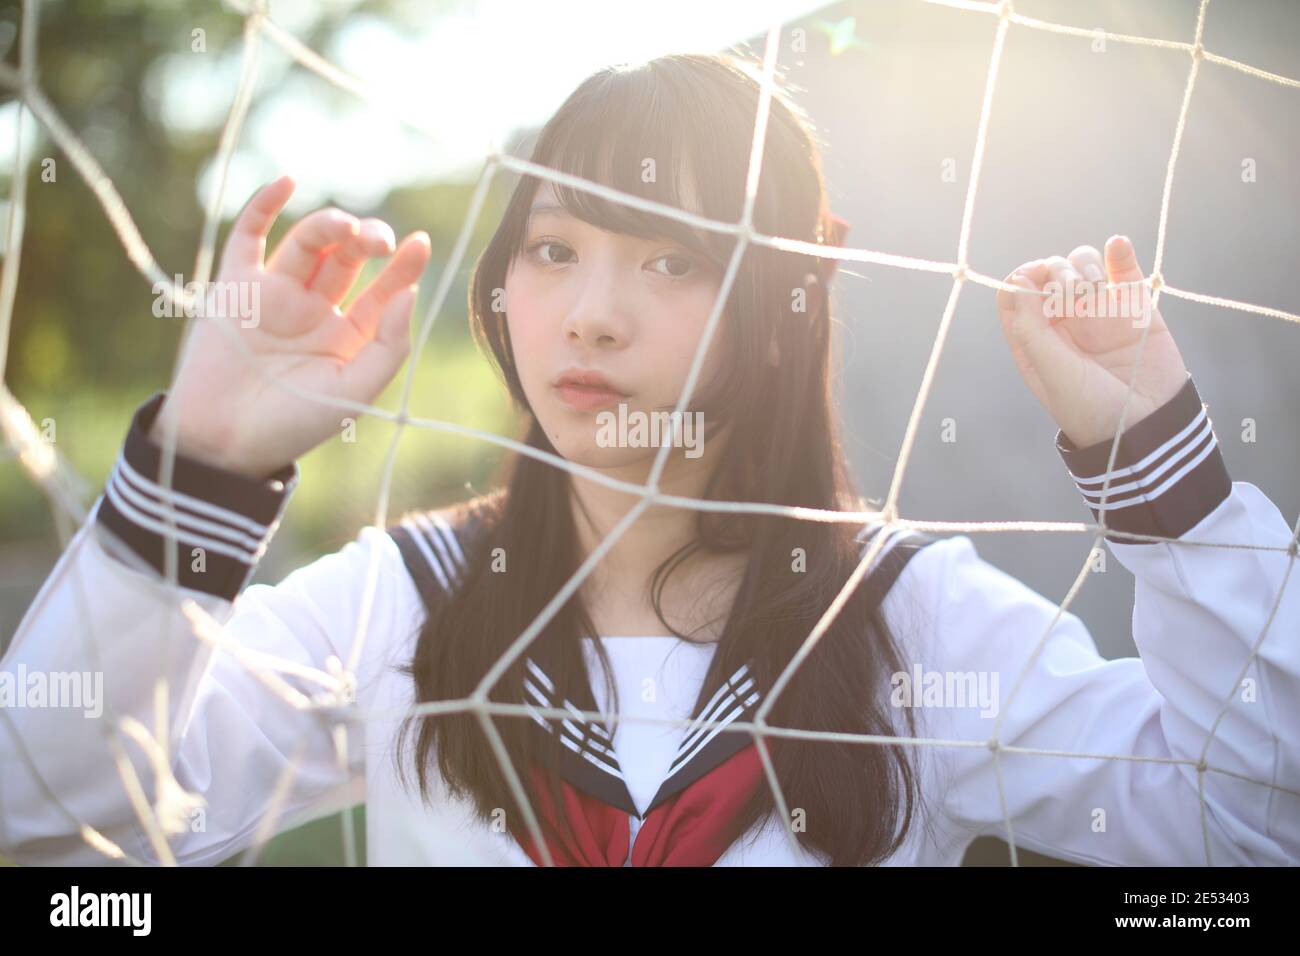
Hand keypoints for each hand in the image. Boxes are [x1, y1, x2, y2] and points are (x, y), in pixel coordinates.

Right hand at [150, 175, 431, 478]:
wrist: (224, 441)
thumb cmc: (293, 424)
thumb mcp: (355, 391)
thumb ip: (388, 345)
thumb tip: (411, 294)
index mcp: (347, 337)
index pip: (383, 291)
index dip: (403, 267)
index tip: (421, 243)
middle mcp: (314, 311)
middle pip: (348, 259)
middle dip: (367, 241)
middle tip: (379, 241)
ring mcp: (275, 295)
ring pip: (308, 244)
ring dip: (329, 226)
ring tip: (347, 227)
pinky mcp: (236, 286)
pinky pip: (249, 237)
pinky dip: (263, 206)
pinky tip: (286, 182)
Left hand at [996, 235, 1188, 448]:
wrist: (1148, 426)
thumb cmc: (1092, 408)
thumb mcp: (1052, 373)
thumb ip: (1031, 329)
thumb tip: (1017, 281)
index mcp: (1034, 340)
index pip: (1014, 295)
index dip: (1021, 279)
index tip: (1034, 279)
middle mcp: (1063, 322)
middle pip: (1047, 273)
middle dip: (1056, 273)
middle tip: (1073, 294)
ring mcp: (1098, 311)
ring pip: (1081, 264)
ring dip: (1084, 265)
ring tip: (1097, 288)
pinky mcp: (1133, 305)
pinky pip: (1122, 267)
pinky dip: (1119, 251)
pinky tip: (1117, 245)